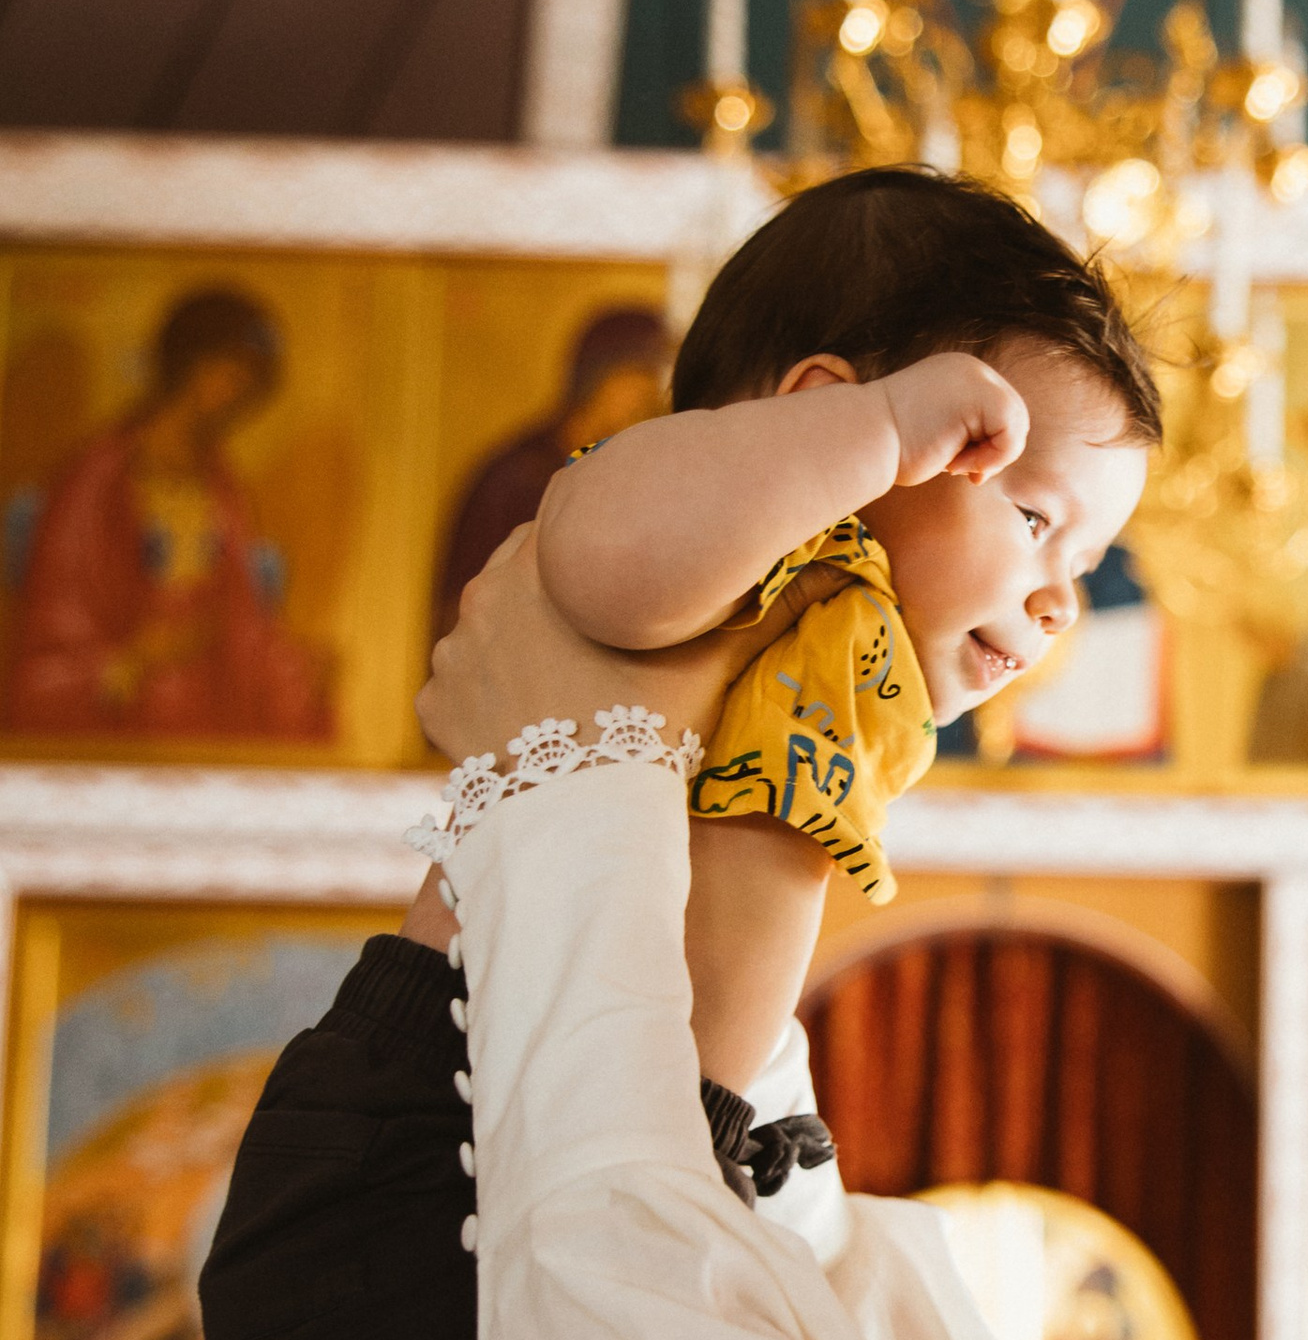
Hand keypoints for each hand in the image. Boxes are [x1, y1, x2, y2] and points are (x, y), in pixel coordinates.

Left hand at [417, 526, 819, 771]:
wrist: (582, 819)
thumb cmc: (652, 728)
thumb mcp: (717, 659)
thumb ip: (772, 604)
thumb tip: (843, 566)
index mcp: (542, 560)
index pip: (565, 519)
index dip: (600, 543)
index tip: (623, 571)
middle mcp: (481, 593)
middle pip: (523, 574)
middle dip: (560, 596)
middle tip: (604, 635)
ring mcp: (451, 653)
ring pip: (489, 632)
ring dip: (519, 647)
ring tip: (568, 685)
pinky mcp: (432, 709)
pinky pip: (461, 690)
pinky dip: (488, 702)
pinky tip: (532, 724)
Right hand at [879, 351, 1027, 487]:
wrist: (863, 439)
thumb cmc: (891, 447)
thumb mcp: (936, 429)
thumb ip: (966, 429)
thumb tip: (1002, 451)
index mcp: (958, 372)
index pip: (999, 411)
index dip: (991, 445)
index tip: (960, 466)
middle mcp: (970, 367)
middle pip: (1014, 415)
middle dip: (996, 451)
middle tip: (965, 472)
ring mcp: (975, 375)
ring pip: (1016, 424)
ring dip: (991, 457)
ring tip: (955, 466)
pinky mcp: (979, 394)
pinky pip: (1011, 433)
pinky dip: (993, 458)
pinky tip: (956, 464)